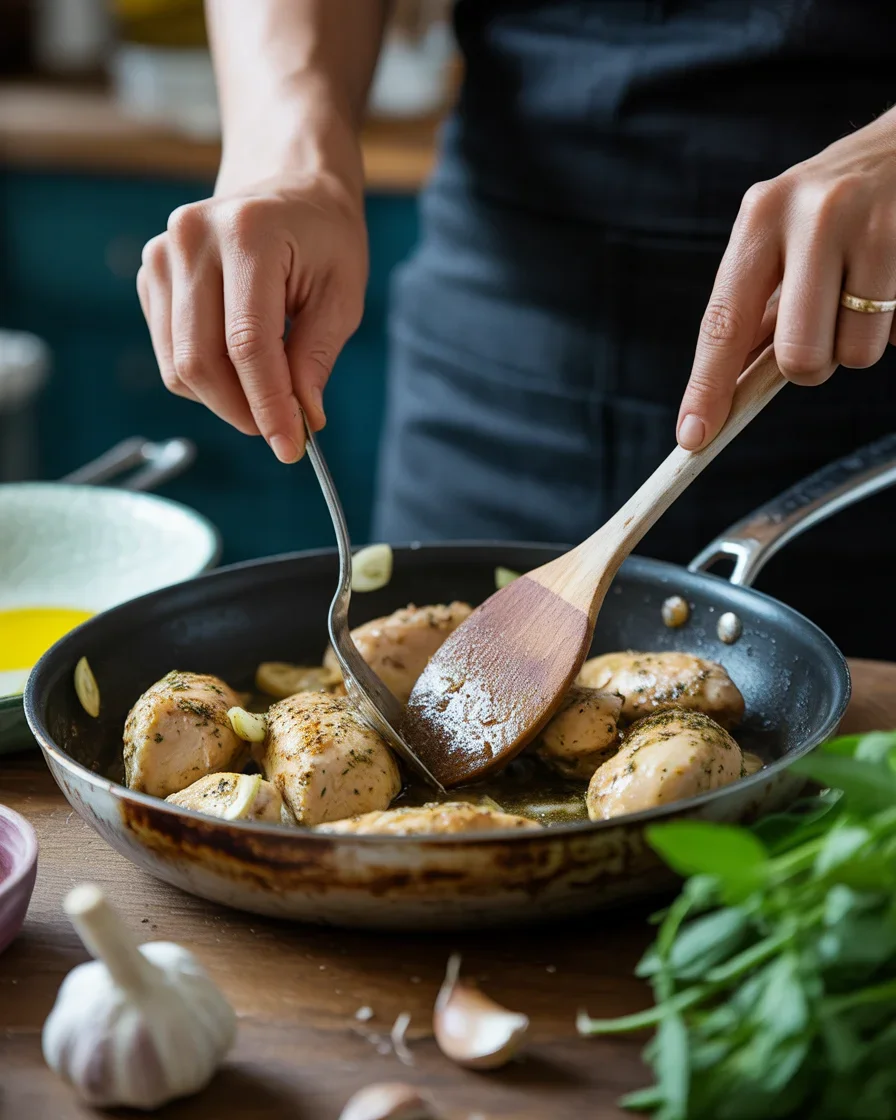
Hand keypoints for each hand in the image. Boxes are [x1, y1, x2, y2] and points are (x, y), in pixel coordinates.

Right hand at [137, 170, 367, 461]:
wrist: (287, 185)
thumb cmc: (324, 237)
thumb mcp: (343, 294)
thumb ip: (317, 357)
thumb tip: (303, 418)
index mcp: (247, 233)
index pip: (247, 343)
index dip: (268, 404)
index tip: (290, 447)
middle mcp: (191, 239)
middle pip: (201, 359)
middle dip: (243, 410)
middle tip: (281, 430)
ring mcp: (162, 255)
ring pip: (180, 365)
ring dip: (225, 400)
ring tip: (268, 395)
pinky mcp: (150, 276)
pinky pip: (171, 355)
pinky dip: (207, 379)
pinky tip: (241, 366)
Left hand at [677, 108, 895, 449]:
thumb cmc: (837, 206)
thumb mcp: (783, 238)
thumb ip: (757, 313)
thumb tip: (725, 393)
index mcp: (762, 216)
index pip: (724, 322)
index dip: (707, 387)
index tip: (693, 436)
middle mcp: (815, 214)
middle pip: (798, 356)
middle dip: (810, 365)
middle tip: (823, 329)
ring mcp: (876, 226)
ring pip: (856, 354)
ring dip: (860, 342)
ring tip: (868, 289)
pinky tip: (894, 278)